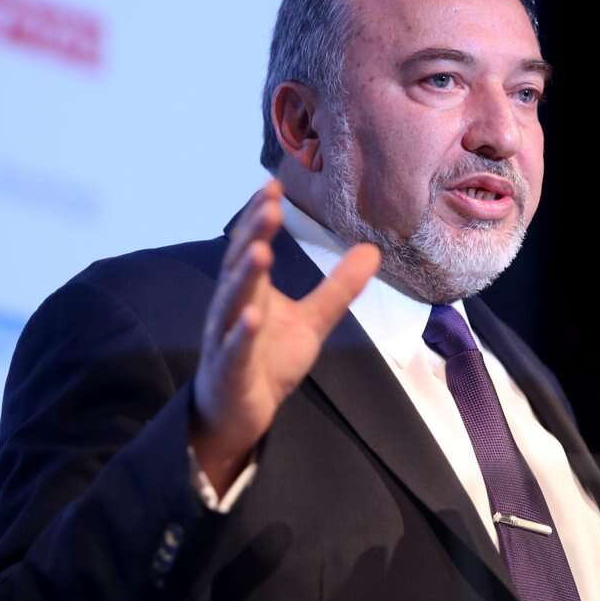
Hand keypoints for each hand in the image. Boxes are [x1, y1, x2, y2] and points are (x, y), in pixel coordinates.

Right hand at [191, 180, 379, 489]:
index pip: (250, 246)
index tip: (271, 185)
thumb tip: (373, 250)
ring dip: (244, 278)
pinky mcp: (230, 373)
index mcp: (250, 292)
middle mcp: (232, 309)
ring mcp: (225, 341)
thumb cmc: (267, 361)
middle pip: (239, 267)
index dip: (258, 218)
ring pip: (231, 305)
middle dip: (252, 235)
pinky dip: (240, 335)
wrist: (238, 415)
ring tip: (259, 251)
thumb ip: (338, 287)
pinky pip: (234, 352)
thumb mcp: (312, 321)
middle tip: (268, 204)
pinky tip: (250, 317)